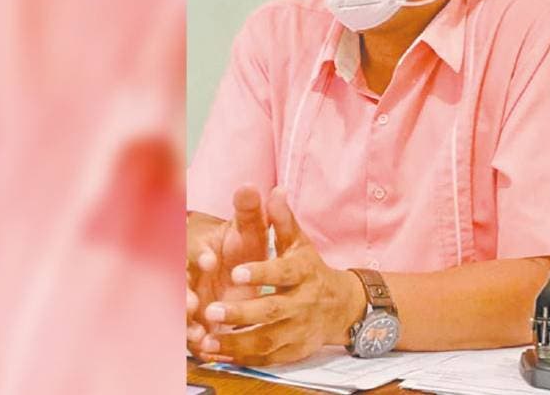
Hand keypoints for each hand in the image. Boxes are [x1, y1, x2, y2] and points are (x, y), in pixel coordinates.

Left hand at [195, 187, 366, 366]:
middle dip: (242, 312)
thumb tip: (275, 191)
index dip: (261, 273)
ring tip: (207, 339)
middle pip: (273, 310)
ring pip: (267, 339)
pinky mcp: (293, 350)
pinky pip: (266, 358)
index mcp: (304, 272)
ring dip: (236, 342)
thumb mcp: (299, 243)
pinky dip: (241, 359)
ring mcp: (298, 329)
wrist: (342, 306)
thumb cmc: (310, 269)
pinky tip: (218, 354)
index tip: (236, 271)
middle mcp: (303, 302)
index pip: (284, 272)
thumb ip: (283, 220)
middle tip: (211, 311)